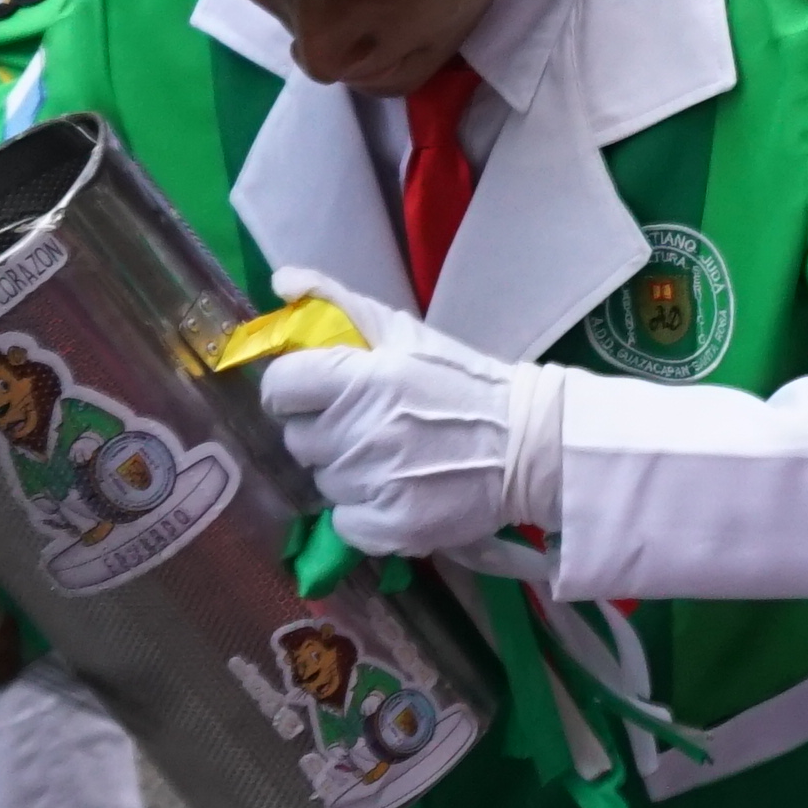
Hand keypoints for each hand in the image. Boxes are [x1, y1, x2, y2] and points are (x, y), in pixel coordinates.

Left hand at [246, 269, 560, 561]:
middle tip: (365, 425)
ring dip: (347, 471)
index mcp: (362, 378)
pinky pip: (344, 523)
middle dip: (325, 431)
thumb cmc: (460, 381)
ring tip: (390, 458)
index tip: (312, 394)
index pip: (281, 387)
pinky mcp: (392, 527)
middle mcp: (362, 431)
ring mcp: (375, 484)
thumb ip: (338, 302)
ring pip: (323, 481)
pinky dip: (364, 513)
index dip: (292, 390)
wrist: (526, 441)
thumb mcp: (405, 333)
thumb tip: (282, 281)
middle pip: (299, 439)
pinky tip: (396, 492)